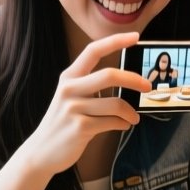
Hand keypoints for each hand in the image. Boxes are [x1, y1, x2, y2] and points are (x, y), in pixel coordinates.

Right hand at [19, 32, 150, 176]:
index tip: (136, 37)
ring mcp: (74, 108)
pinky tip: (123, 125)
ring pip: (116, 104)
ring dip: (131, 112)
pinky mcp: (80, 128)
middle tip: (148, 86)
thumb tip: (126, 81)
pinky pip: (113, 122)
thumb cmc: (63, 122)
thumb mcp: (70, 97)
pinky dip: (123, 124)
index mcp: (69, 77)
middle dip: (134, 80)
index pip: (93, 51)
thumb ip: (90, 86)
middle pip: (110, 75)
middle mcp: (69, 89)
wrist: (41, 152)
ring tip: (133, 118)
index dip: (115, 41)